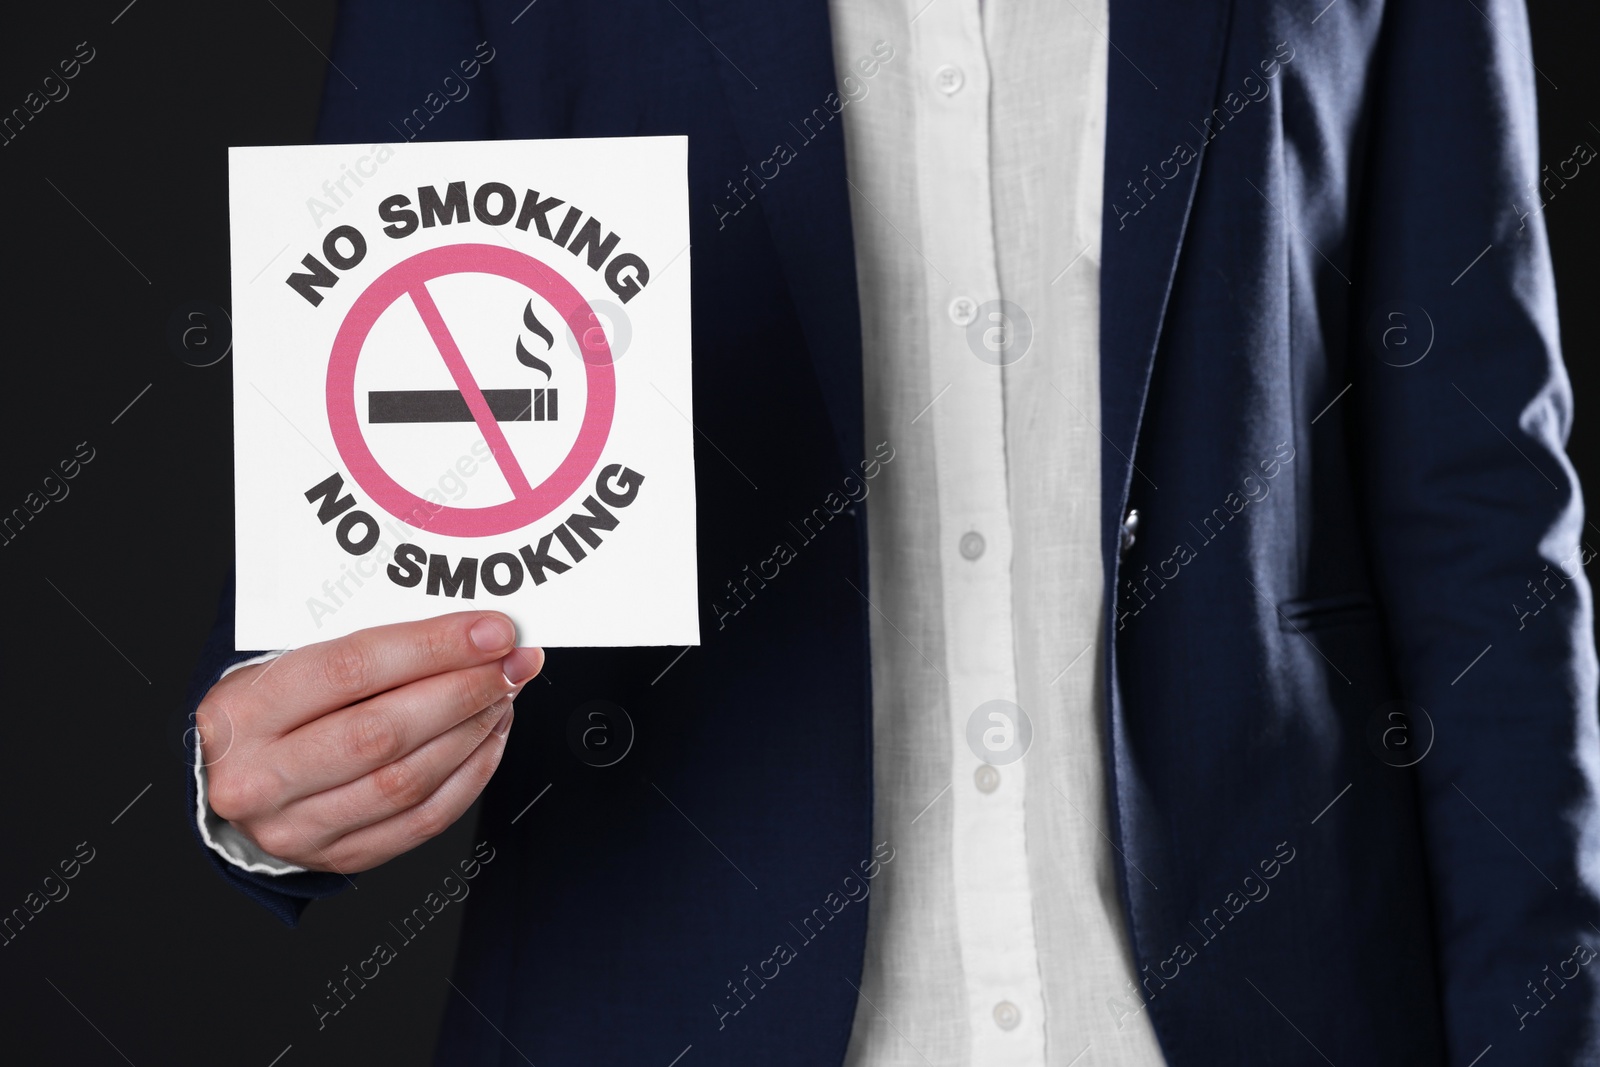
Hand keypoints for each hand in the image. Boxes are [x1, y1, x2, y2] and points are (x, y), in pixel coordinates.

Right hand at [196, 612, 541, 873]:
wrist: (230, 777)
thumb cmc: (271, 707)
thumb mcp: (287, 661)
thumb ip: (364, 645)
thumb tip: (465, 630)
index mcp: (245, 712)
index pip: (352, 669)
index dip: (432, 648)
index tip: (492, 631)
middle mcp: (262, 777)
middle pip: (384, 731)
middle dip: (464, 691)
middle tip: (513, 662)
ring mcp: (298, 827)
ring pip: (407, 780)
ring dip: (473, 731)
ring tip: (504, 693)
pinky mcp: (338, 857)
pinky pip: (422, 821)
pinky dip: (470, 775)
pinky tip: (489, 736)